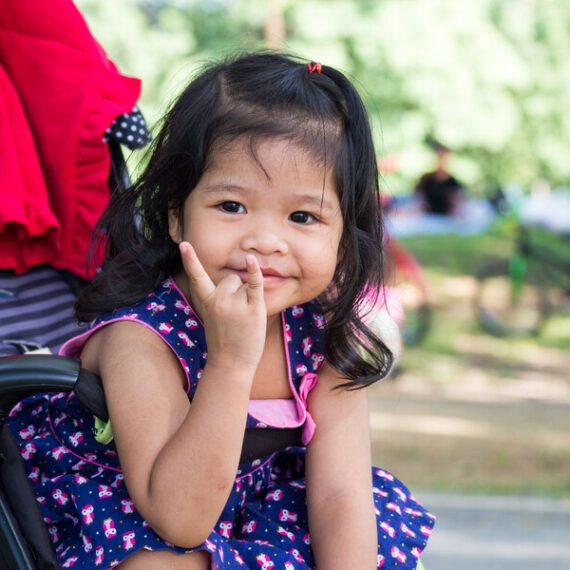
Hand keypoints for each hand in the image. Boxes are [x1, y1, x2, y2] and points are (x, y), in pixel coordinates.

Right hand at [179, 242, 266, 371]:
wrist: (231, 364)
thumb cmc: (224, 340)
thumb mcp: (213, 316)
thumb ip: (218, 297)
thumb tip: (236, 278)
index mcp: (206, 301)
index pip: (197, 277)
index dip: (190, 260)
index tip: (183, 244)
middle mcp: (218, 299)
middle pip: (231, 278)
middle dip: (236, 291)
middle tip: (234, 316)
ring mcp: (235, 303)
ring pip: (244, 283)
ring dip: (247, 296)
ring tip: (244, 318)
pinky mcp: (252, 308)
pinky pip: (255, 283)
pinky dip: (255, 271)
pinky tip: (252, 261)